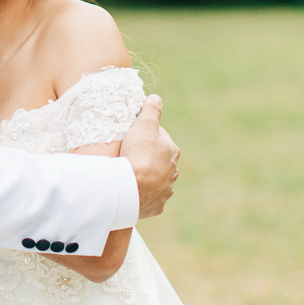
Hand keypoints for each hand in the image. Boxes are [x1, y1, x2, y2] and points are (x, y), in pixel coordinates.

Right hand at [119, 96, 179, 218]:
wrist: (131, 187)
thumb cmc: (138, 153)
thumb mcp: (144, 124)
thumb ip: (151, 110)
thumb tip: (156, 98)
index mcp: (172, 152)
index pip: (161, 139)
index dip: (147, 136)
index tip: (135, 137)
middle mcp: (173, 173)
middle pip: (160, 161)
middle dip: (148, 158)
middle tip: (130, 156)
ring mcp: (165, 191)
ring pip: (157, 181)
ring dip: (146, 178)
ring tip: (130, 175)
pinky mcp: (156, 206)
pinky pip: (150, 199)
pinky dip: (143, 195)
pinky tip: (132, 191)